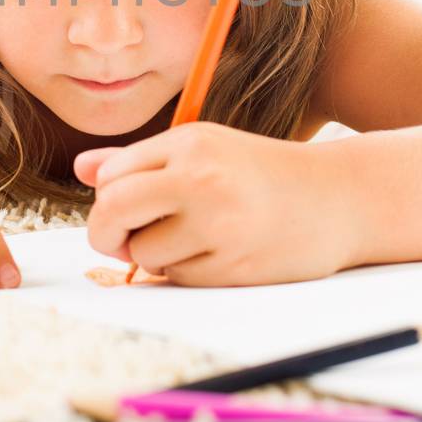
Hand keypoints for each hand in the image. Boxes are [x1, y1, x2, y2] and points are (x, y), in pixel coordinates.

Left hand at [74, 122, 364, 286]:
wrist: (339, 199)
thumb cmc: (262, 174)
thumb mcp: (205, 151)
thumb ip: (142, 161)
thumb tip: (83, 169)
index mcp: (189, 143)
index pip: (111, 176)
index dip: (105, 200)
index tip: (122, 210)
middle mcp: (201, 179)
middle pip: (113, 211)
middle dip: (106, 233)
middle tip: (121, 241)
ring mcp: (218, 224)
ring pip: (143, 253)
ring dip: (154, 255)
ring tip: (191, 239)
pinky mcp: (234, 265)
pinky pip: (178, 277)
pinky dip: (186, 271)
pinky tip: (219, 253)